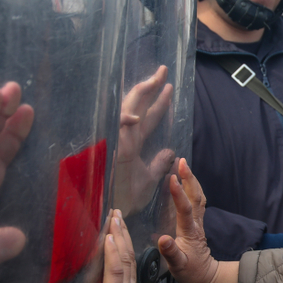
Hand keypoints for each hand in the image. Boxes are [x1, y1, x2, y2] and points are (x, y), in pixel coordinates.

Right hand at [112, 66, 175, 215]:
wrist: (115, 213)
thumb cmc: (127, 198)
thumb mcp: (150, 178)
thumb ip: (159, 164)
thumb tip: (170, 151)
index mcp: (134, 144)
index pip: (150, 118)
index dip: (160, 102)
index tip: (170, 87)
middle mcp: (125, 139)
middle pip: (139, 107)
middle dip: (151, 87)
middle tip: (164, 70)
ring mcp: (118, 143)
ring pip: (127, 112)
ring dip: (140, 95)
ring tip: (155, 79)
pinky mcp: (112, 153)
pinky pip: (115, 133)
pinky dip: (123, 124)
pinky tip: (136, 116)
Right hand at [157, 159, 238, 282]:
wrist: (207, 277)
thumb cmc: (191, 273)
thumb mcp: (178, 267)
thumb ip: (171, 253)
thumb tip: (163, 239)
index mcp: (189, 232)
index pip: (184, 210)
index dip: (178, 194)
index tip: (172, 178)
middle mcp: (195, 224)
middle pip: (195, 197)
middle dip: (189, 178)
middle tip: (181, 161)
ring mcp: (197, 222)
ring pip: (198, 197)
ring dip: (192, 180)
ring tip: (183, 165)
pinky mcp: (196, 223)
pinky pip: (196, 201)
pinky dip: (192, 188)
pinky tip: (186, 181)